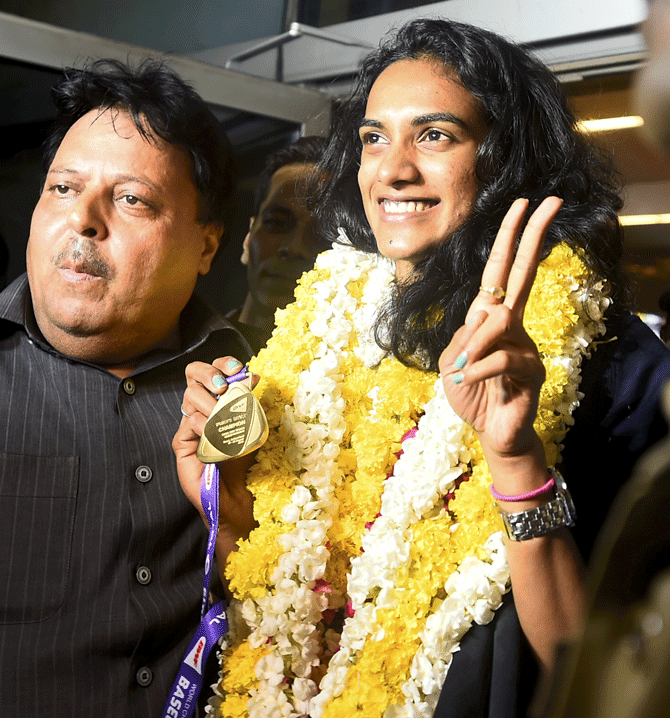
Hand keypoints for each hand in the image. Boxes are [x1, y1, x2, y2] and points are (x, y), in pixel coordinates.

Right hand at [172, 357, 257, 545]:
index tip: (237, 368)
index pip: (211, 370)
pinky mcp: (181, 443)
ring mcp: (187, 424)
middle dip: (209, 374)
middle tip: (223, 388)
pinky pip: (189, 424)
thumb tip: (253, 376)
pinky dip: (205, 427)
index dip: (221, 364)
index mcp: (214, 399)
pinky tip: (216, 437)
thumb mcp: (250, 425)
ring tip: (226, 420)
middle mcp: (198, 407)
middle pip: (193, 375)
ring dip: (212, 404)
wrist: (235, 492)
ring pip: (190, 397)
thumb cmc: (242, 458)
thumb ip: (248, 402)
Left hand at [438, 197, 562, 459]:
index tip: (522, 204)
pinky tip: (468, 382)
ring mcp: (525, 343)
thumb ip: (463, 337)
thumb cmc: (469, 392)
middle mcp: (512, 324)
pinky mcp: (533, 369)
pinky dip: (478, 370)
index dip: (509, 238)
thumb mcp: (452, 362)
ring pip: (498, 321)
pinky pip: (502, 357)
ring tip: (460, 370)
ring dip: (472, 345)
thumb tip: (484, 320)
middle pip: (523, 272)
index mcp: (490, 317)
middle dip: (533, 235)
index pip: (501, 270)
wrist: (488, 430)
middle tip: (550, 201)